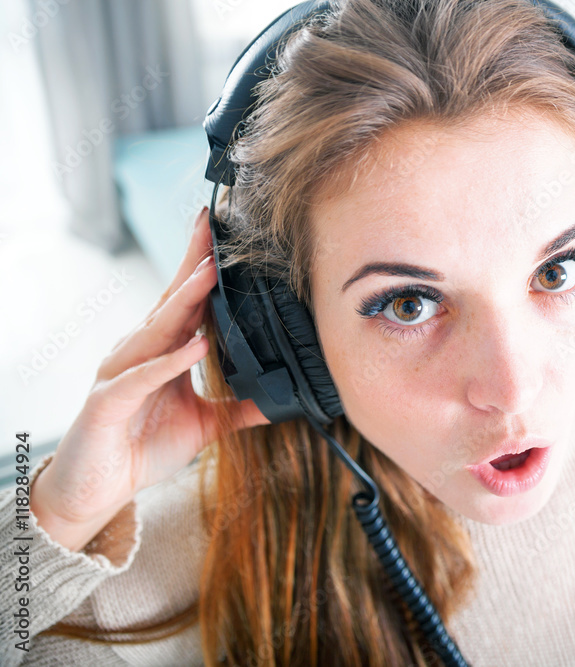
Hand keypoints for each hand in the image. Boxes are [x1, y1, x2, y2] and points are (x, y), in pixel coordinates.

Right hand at [30, 207, 269, 550]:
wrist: (97, 490)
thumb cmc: (143, 448)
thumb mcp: (205, 425)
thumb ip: (239, 408)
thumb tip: (280, 399)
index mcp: (163, 351)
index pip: (187, 300)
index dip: (204, 267)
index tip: (224, 232)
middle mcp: (140, 352)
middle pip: (171, 300)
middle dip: (194, 263)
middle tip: (214, 226)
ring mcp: (122, 373)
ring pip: (156, 329)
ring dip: (184, 301)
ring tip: (211, 274)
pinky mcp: (109, 402)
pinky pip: (143, 377)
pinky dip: (169, 361)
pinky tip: (195, 346)